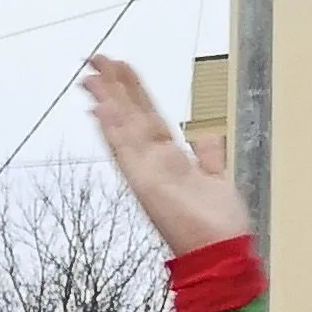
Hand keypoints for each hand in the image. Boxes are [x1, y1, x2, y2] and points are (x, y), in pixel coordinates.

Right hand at [84, 55, 251, 257]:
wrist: (220, 253)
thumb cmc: (219, 226)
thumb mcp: (218, 179)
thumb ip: (208, 155)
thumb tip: (203, 135)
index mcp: (170, 159)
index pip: (147, 117)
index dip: (133, 92)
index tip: (118, 68)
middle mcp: (154, 163)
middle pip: (130, 116)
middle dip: (114, 86)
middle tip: (96, 58)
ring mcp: (146, 173)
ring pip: (123, 128)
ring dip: (107, 100)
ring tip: (91, 75)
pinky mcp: (144, 185)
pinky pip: (124, 152)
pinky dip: (111, 130)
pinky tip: (99, 109)